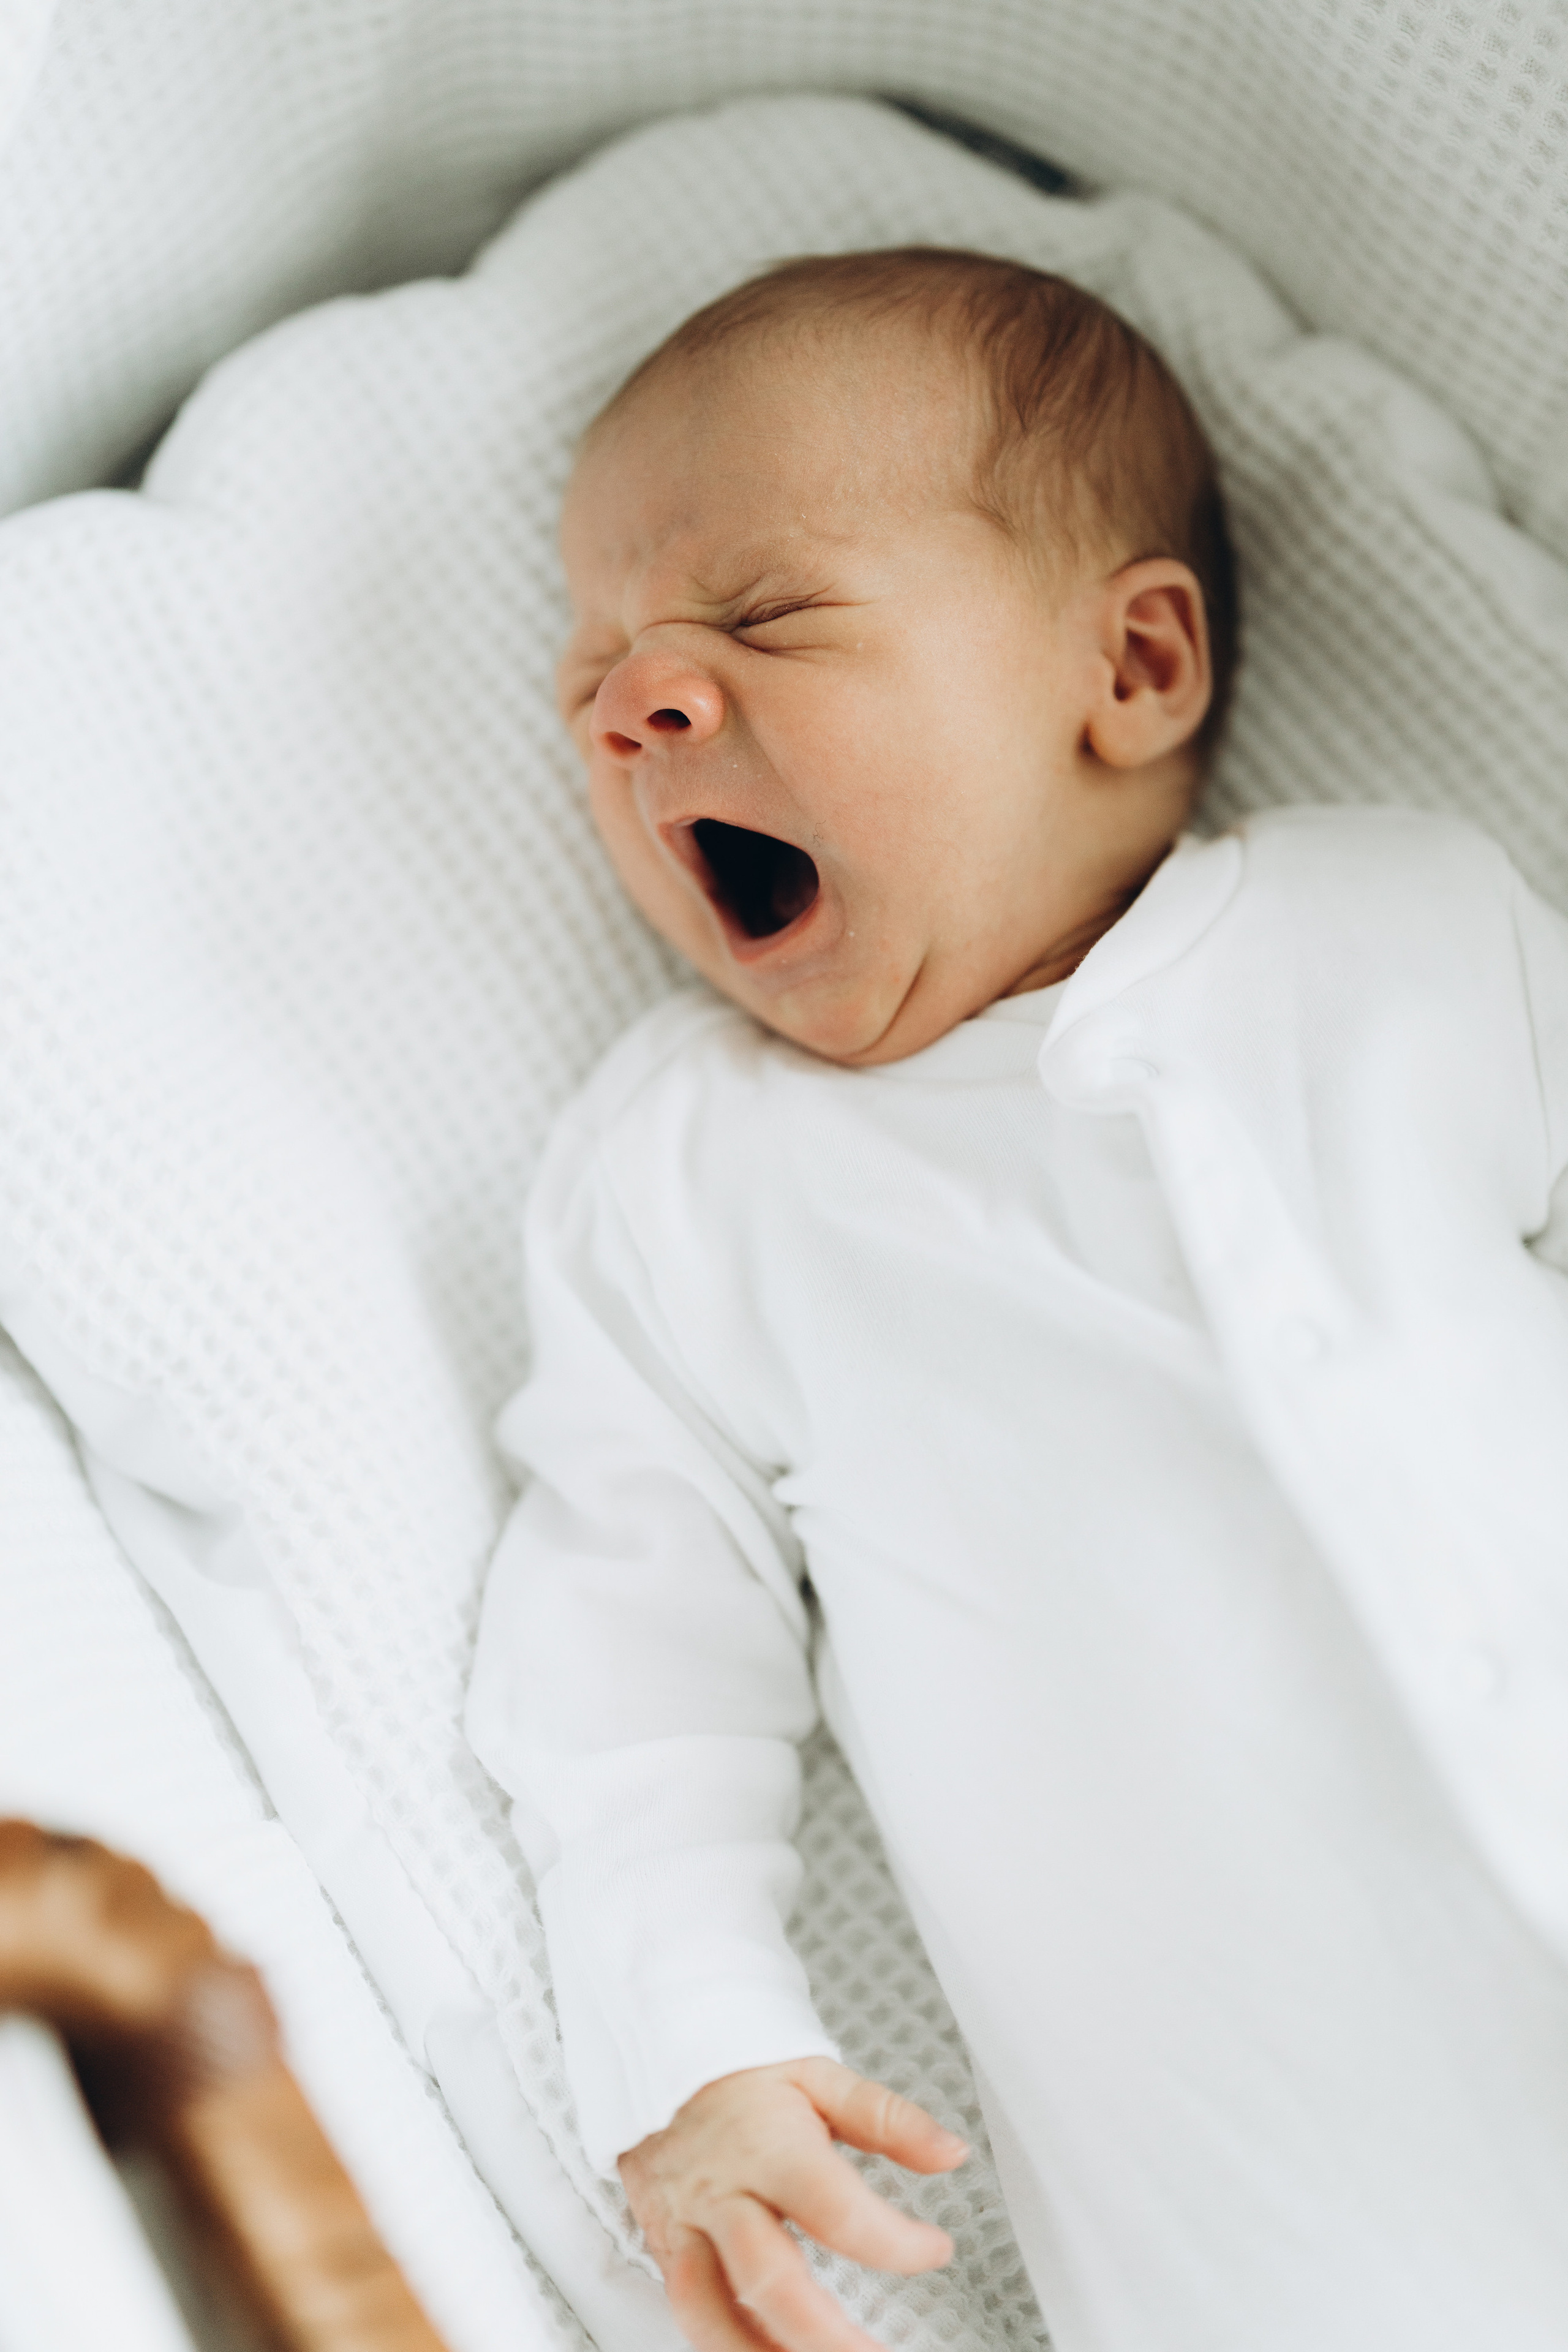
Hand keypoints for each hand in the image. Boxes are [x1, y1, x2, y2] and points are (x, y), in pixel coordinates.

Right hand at [619, 2054, 967, 2350]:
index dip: (894, 2243)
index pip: (836, 2210)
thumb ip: (888, 2118)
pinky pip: (686, 2312)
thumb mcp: (819, 2076)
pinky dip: (726, 2346)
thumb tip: (949, 2152)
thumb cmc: (738, 2071)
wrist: (652, 2053)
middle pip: (770, 2280)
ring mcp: (685, 2224)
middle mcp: (722, 2192)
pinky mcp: (662, 2246)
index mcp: (769, 2145)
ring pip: (711, 2313)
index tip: (935, 2251)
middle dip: (827, 2338)